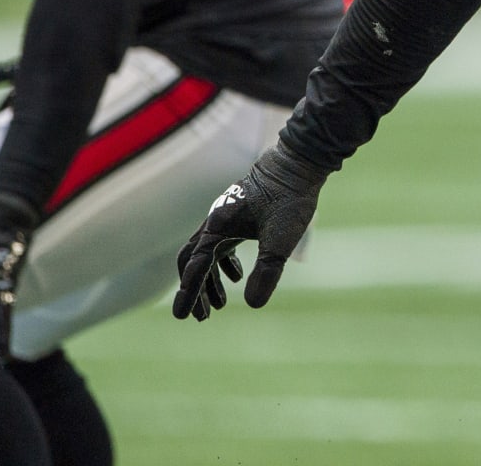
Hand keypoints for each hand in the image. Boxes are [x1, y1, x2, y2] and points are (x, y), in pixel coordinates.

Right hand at [173, 143, 325, 320]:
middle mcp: (215, 222)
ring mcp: (226, 218)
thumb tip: (253, 305)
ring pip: (208, 254)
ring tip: (220, 305)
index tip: (181, 316)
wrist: (299, 164)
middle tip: (201, 317)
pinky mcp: (239, 216)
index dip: (189, 294)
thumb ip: (267, 271)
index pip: (196, 267)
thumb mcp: (280, 239)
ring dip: (210, 280)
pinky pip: (221, 245)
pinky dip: (223, 264)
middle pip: (194, 262)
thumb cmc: (289, 199)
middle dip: (195, 290)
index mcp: (217, 227)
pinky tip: (236, 277)